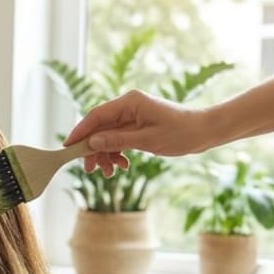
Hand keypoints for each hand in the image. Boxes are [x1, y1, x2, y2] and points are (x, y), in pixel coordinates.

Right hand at [63, 89, 214, 175]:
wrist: (205, 132)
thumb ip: (118, 141)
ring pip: (107, 136)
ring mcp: (132, 116)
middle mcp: (128, 106)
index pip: (96, 115)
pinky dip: (116, 153)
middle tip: (90, 169)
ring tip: (110, 171)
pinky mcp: (136, 126)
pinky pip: (118, 139)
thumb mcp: (148, 140)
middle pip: (99, 127)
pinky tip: (122, 165)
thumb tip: (92, 143)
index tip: (68, 147)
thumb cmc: (182, 132)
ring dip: (105, 154)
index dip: (80, 131)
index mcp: (130, 102)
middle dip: (93, 149)